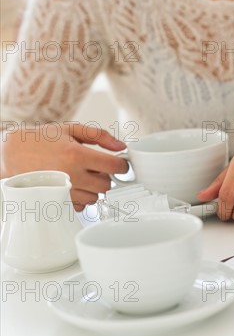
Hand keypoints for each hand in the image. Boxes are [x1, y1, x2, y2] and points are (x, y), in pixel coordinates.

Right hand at [1, 123, 128, 210]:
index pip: (114, 167)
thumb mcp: (70, 129)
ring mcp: (63, 191)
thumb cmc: (40, 140)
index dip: (122, 165)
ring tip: (79, 175)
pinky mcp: (56, 201)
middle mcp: (71, 175)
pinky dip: (80, 197)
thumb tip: (121, 146)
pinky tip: (71, 184)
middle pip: (106, 185)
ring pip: (94, 197)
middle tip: (94, 168)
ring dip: (92, 188)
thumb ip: (99, 136)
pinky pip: (80, 205)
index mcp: (77, 155)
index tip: (120, 164)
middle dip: (105, 177)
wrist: (10, 153)